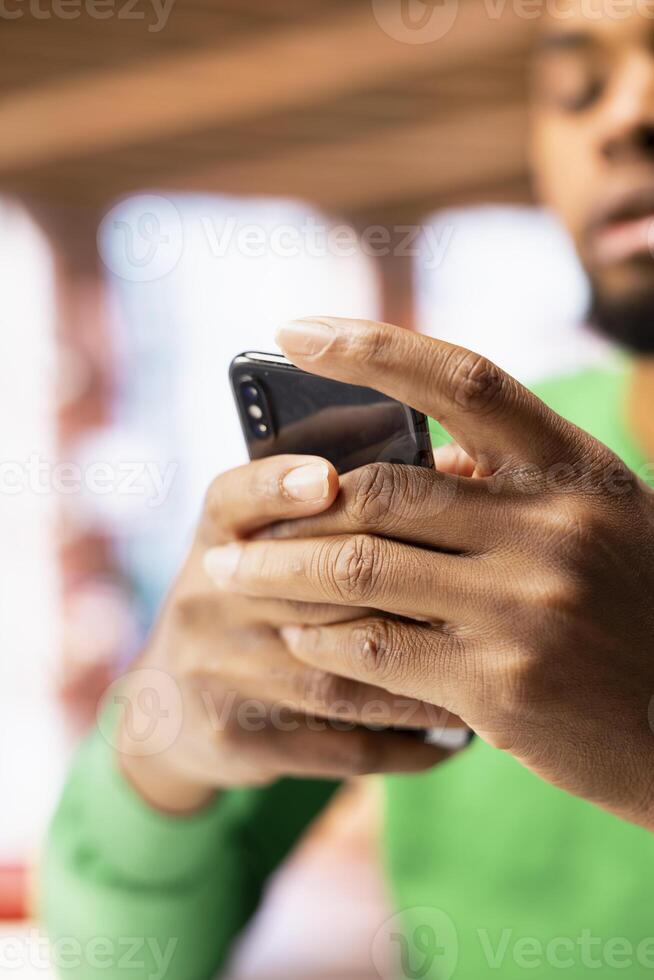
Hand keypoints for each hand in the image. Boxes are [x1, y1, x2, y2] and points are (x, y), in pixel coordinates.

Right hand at [117, 452, 452, 813]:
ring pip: (335, 676)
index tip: (327, 480)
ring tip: (487, 671)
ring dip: (419, 677)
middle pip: (307, 590)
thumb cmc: (250, 605)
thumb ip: (330, 514)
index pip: (234, 499)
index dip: (278, 488)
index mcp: (215, 539)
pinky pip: (339, 747)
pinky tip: (454, 738)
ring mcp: (214, 676)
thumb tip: (445, 468)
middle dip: (396, 591)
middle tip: (476, 591)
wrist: (171, 708)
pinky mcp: (235, 740)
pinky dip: (405, 745)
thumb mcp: (258, 547)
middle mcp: (204, 602)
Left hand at [203, 315, 653, 829]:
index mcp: (577, 468)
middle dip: (288, 503)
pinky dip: (320, 639)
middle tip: (230, 521)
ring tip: (232, 574)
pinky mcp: (501, 684)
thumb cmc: (633, 611)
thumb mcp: (598, 521)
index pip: (464, 379)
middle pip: (382, 488)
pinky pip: (375, 647)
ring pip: (359, 567)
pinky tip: (295, 637)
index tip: (294, 329)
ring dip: (279, 571)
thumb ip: (513, 481)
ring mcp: (527, 605)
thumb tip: (416, 451)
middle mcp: (553, 526)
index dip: (373, 346)